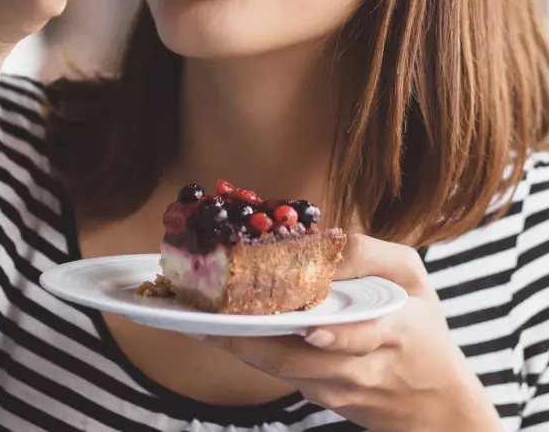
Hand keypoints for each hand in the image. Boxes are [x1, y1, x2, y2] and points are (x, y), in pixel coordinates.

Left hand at [203, 234, 502, 431]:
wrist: (436, 406)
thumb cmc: (422, 328)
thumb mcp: (412, 278)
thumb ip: (370, 254)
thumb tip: (322, 239)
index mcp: (395, 329)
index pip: (362, 335)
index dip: (336, 336)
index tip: (306, 325)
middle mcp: (366, 367)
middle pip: (307, 361)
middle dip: (262, 341)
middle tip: (221, 319)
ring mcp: (343, 390)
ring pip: (289, 372)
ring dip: (247, 349)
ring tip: (209, 325)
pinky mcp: (327, 400)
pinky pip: (286, 376)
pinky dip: (256, 355)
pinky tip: (226, 334)